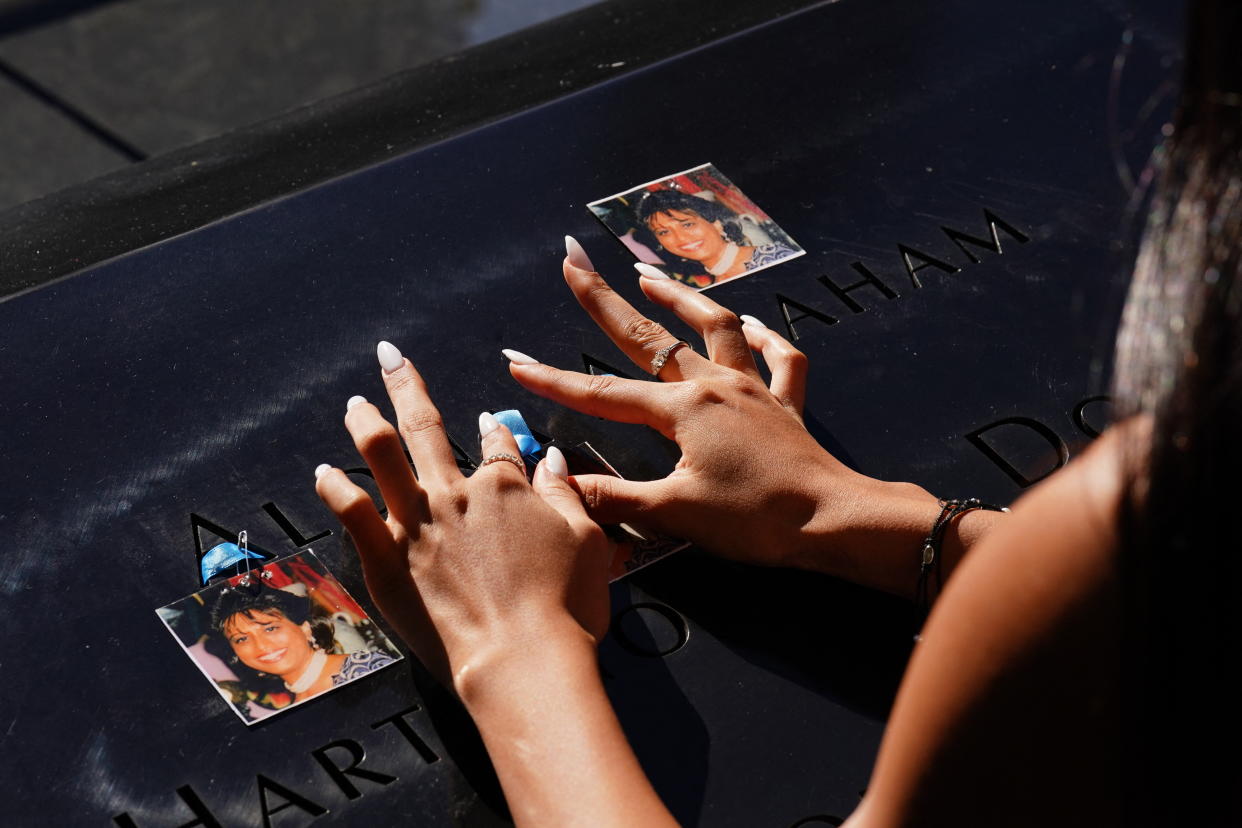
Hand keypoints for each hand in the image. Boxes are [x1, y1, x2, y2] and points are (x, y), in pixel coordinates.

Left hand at [314, 342, 610, 694]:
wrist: (524, 661)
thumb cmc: (565, 608)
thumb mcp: (586, 540)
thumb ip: (564, 495)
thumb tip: (550, 460)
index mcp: (505, 488)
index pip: (499, 444)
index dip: (496, 431)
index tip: (491, 423)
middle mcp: (455, 495)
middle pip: (426, 428)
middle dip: (406, 385)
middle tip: (390, 357)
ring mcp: (416, 525)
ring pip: (381, 456)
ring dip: (364, 422)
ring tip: (354, 401)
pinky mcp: (387, 561)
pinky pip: (350, 512)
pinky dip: (333, 487)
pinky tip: (322, 472)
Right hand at [503, 237, 921, 577]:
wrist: (834, 521)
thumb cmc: (756, 520)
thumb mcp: (674, 514)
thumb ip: (613, 498)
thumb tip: (559, 485)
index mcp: (683, 409)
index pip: (603, 392)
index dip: (553, 379)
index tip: (514, 361)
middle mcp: (716, 386)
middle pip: (648, 335)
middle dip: (602, 298)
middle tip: (572, 259)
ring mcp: (754, 390)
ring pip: (716, 326)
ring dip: (680, 297)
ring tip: (648, 274)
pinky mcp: (787, 406)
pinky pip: (781, 359)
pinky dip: (764, 337)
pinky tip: (752, 325)